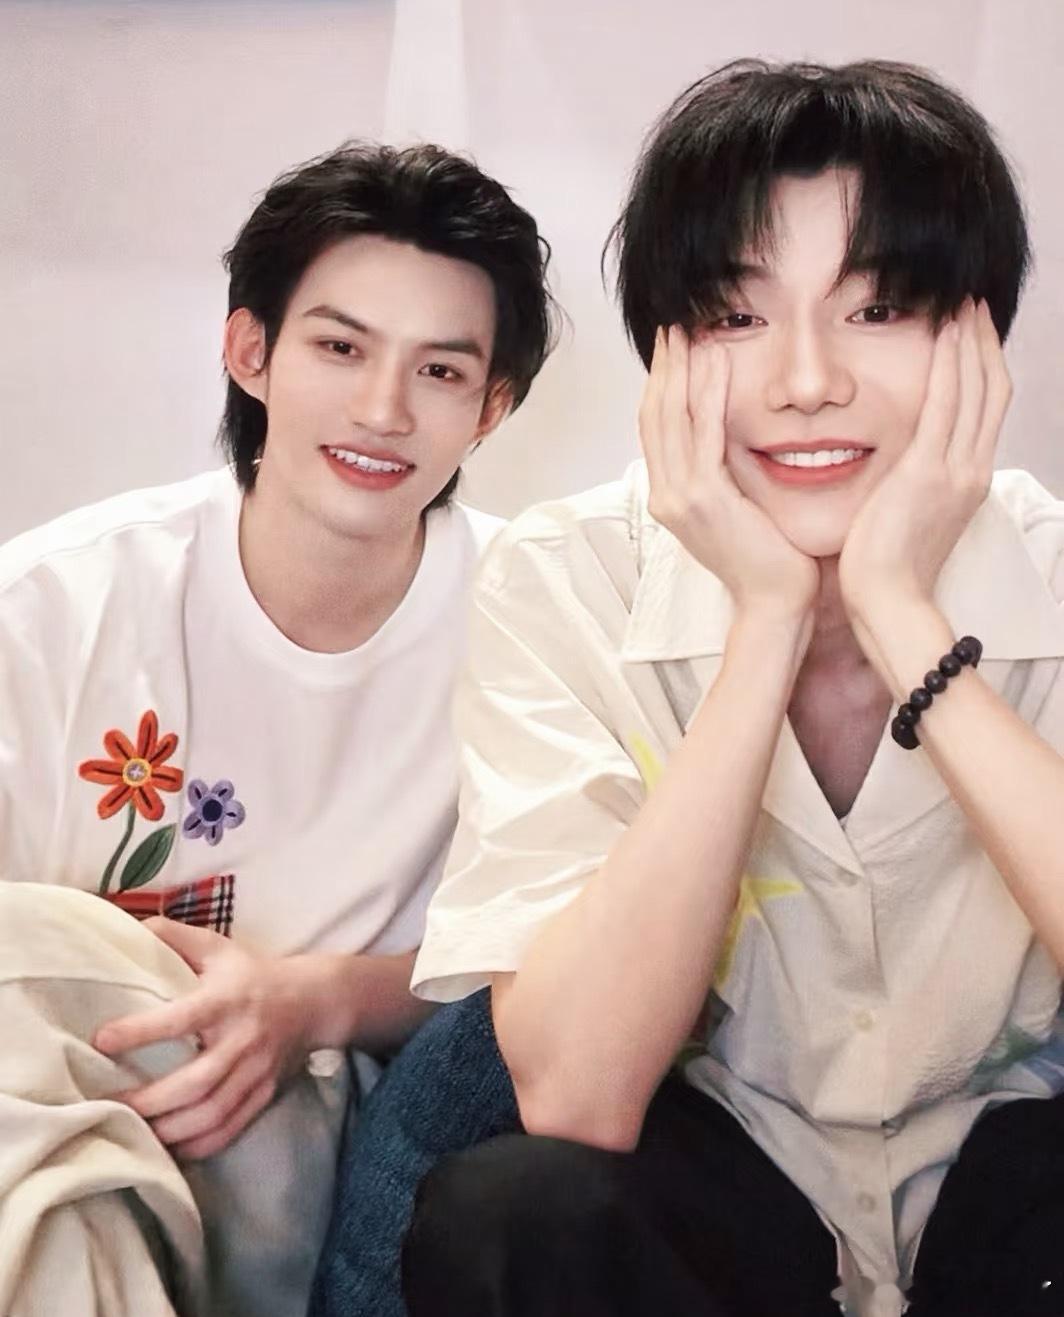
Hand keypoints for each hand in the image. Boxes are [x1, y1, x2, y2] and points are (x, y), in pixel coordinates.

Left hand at [94, 918, 319, 1159]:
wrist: (313, 1000)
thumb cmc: (253, 973)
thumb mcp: (218, 947)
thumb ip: (174, 937)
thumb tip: (129, 930)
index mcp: (227, 999)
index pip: (181, 1018)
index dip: (140, 1032)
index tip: (101, 1039)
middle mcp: (242, 1039)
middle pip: (196, 1082)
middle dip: (151, 1100)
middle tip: (110, 1103)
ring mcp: (256, 1071)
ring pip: (212, 1113)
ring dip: (170, 1129)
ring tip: (135, 1130)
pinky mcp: (264, 1094)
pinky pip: (230, 1129)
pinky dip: (199, 1145)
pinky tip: (171, 1146)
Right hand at [640, 325, 818, 620]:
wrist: (773, 603)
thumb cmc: (768, 562)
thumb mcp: (738, 511)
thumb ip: (725, 476)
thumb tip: (735, 442)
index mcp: (669, 498)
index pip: (656, 430)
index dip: (661, 385)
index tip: (671, 349)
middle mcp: (665, 496)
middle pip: (654, 416)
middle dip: (663, 367)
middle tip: (672, 326)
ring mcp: (679, 498)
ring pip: (670, 418)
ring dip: (680, 369)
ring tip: (689, 330)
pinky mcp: (705, 499)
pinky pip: (703, 435)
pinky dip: (708, 394)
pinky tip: (717, 362)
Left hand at [839, 299, 1010, 634]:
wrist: (887, 602)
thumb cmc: (885, 570)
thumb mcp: (905, 519)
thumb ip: (910, 486)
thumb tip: (898, 468)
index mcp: (966, 482)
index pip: (984, 412)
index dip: (981, 369)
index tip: (970, 336)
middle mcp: (971, 471)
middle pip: (992, 392)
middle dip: (984, 345)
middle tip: (973, 305)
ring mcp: (955, 471)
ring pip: (977, 390)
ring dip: (971, 343)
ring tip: (963, 305)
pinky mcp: (928, 473)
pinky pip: (947, 405)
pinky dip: (950, 366)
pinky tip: (945, 334)